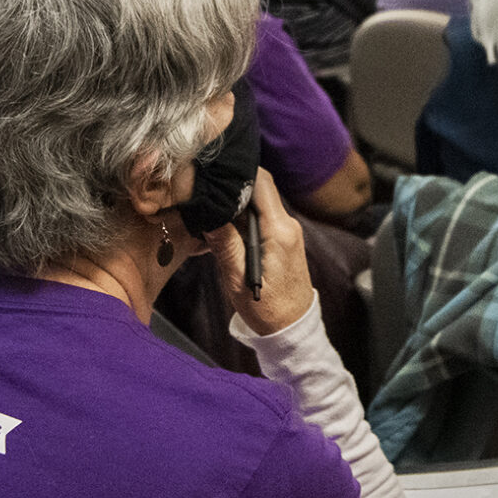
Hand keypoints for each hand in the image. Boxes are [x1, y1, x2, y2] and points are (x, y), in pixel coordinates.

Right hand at [208, 171, 314, 335]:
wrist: (292, 327)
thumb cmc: (267, 309)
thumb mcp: (237, 279)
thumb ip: (224, 244)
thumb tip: (208, 214)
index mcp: (279, 230)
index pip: (262, 182)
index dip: (238, 171)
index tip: (214, 170)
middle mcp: (288, 224)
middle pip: (259, 188)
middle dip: (233, 186)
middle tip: (205, 189)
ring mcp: (287, 230)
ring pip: (258, 202)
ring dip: (236, 204)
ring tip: (209, 207)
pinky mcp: (283, 238)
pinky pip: (261, 217)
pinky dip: (243, 217)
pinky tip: (223, 226)